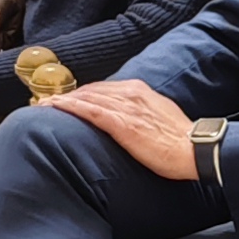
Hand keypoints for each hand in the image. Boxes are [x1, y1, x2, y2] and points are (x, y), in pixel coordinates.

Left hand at [54, 78, 196, 178]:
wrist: (195, 149)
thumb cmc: (181, 140)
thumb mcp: (161, 117)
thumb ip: (142, 113)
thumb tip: (131, 120)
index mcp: (140, 91)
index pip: (104, 88)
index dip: (84, 94)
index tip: (69, 99)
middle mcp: (131, 94)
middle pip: (91, 90)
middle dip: (68, 95)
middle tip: (47, 102)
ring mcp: (126, 108)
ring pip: (86, 98)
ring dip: (62, 100)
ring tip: (43, 105)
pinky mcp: (122, 124)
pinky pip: (89, 111)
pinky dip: (69, 107)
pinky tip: (54, 108)